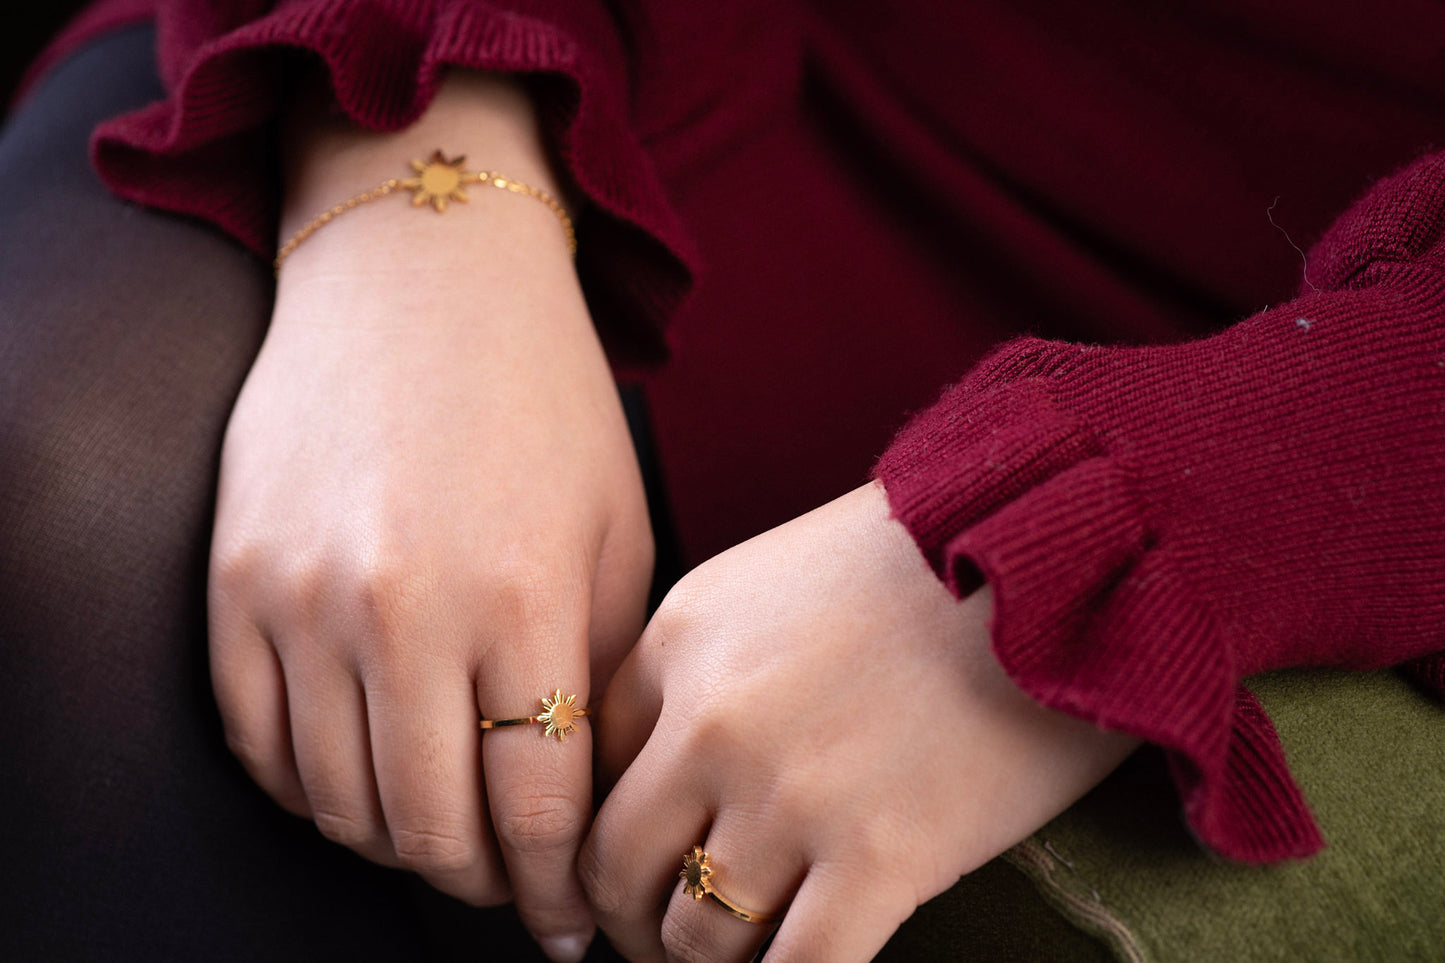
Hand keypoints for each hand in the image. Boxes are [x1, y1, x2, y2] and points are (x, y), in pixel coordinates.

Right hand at [206, 72, 650, 961]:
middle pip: (430, 829)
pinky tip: (360, 778)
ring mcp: (301, 598)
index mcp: (522, 600)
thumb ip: (602, 672)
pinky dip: (310, 788)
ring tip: (442, 834)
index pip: (533, 810)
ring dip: (397, 843)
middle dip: (480, 881)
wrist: (419, 279)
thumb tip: (585, 801)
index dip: (554, 888)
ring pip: (337, 802)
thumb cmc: (545, 403)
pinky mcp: (233, 582)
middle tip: (508, 884)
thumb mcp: (616, 531)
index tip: (568, 923)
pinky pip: (257, 742)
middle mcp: (403, 611)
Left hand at [581, 481, 1137, 961]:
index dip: (604, 836)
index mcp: (681, 640)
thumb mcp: (775, 578)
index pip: (590, 771)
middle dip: (631, 922)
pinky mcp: (880, 859)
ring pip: (696, 939)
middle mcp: (712, 722)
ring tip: (749, 957)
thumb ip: (706, 664)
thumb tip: (672, 764)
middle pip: (616, 867)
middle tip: (666, 940)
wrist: (1061, 550)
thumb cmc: (930, 558)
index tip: (633, 872)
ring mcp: (790, 794)